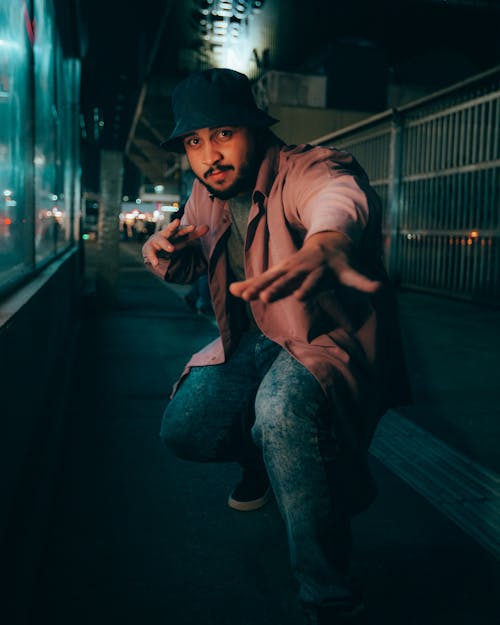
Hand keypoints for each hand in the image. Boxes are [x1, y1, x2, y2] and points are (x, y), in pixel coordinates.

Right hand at [142, 218, 208, 266]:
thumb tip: (207, 227)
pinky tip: (156, 263)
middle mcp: (164, 234)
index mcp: (173, 232)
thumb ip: (194, 234)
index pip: (181, 230)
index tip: (194, 227)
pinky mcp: (148, 249)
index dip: (187, 229)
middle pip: (169, 229)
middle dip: (172, 226)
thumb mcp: (183, 239)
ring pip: (160, 240)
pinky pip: (150, 253)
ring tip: (172, 249)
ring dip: (165, 244)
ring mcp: (155, 241)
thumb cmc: (171, 242)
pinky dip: (152, 258)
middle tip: (177, 221)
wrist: (154, 249)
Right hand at [229, 231, 380, 302]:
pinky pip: (261, 278)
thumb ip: (364, 282)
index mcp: (317, 270)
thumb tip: (382, 289)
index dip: (307, 288)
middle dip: (274, 288)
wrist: (327, 242)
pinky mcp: (278, 272)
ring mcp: (286, 269)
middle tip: (263, 298)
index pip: (311, 282)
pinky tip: (233, 291)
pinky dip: (248, 284)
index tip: (300, 297)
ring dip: (254, 286)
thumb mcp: (352, 272)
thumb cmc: (339, 263)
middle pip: (286, 279)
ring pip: (269, 278)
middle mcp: (299, 268)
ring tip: (239, 295)